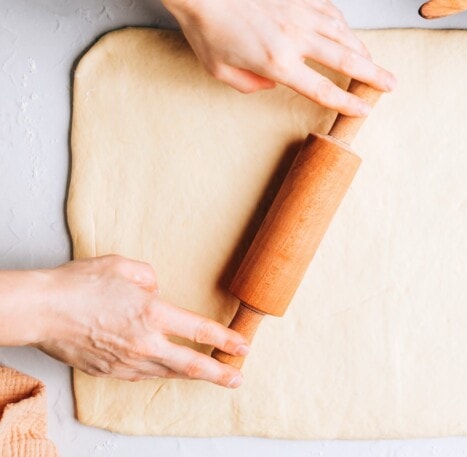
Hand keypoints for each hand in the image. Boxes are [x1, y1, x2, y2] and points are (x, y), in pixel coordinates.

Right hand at [30, 256, 247, 387]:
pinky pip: (143, 375)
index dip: (226, 340)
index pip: (200, 331)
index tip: (243, 346)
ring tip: (209, 376)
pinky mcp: (110, 371)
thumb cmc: (79, 284)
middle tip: (238, 379)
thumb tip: (156, 289)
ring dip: (191, 375)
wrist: (40, 310)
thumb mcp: (122, 266)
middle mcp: (145, 343)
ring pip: (168, 373)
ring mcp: (127, 362)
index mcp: (153, 314)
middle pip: (192, 365)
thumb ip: (149, 277)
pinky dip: (160, 372)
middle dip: (220, 374)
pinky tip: (167, 369)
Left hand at [162, 0, 395, 115]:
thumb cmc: (207, 29)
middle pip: (346, 60)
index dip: (346, 103)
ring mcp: (299, 13)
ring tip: (373, 62)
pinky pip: (330, 11)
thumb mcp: (221, 71)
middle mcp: (295, 38)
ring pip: (344, 33)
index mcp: (278, 63)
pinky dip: (343, 24)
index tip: (362, 109)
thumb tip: (272, 84)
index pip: (322, 89)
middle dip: (373, 75)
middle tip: (391, 84)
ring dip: (363, 50)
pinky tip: (346, 31)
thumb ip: (250, 86)